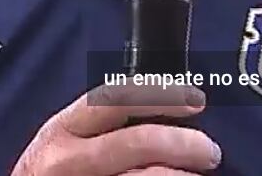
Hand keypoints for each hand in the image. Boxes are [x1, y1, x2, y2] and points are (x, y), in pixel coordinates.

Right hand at [11, 83, 221, 175]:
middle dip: (185, 142)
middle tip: (209, 151)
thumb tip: (165, 115)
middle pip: (139, 141)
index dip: (161, 94)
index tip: (194, 99)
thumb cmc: (51, 174)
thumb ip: (102, 127)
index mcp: (62, 129)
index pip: (116, 98)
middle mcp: (68, 160)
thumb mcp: (65, 142)